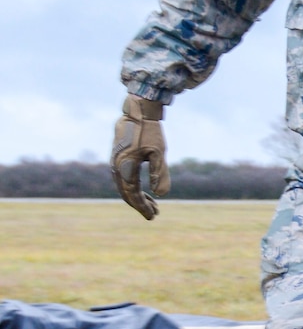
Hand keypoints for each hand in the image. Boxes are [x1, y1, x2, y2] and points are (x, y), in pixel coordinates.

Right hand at [111, 96, 168, 219]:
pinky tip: (147, 191)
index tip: (152, 216)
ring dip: (138, 197)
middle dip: (140, 205)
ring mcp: (116, 163)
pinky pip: (125, 178)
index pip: (132, 194)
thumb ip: (159, 173)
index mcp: (125, 167)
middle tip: (154, 214)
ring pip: (125, 186)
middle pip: (127, 193)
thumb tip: (161, 194)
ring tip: (154, 205)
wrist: (137, 111)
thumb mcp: (158, 152)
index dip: (142, 207)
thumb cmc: (149, 131)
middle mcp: (117, 167)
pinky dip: (135, 187)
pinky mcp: (119, 158)